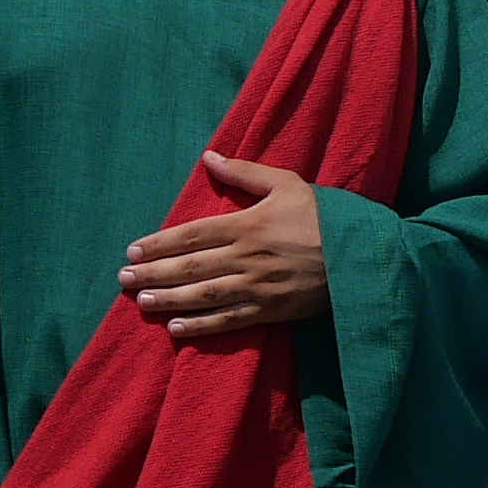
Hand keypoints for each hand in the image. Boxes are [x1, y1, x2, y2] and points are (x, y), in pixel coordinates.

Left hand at [122, 153, 327, 339]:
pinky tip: (177, 330)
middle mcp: (247, 257)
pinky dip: (202, 326)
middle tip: (123, 279)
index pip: (192, 234)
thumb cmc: (325, 216)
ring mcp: (258, 287)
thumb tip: (209, 157)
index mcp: (248, 224)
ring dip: (169, 300)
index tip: (133, 250)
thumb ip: (245, 173)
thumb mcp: (287, 184)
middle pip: (190, 267)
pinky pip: (230, 320)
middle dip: (154, 273)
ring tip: (142, 302)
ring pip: (204, 295)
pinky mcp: (272, 310)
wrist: (364, 255)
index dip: (159, 243)